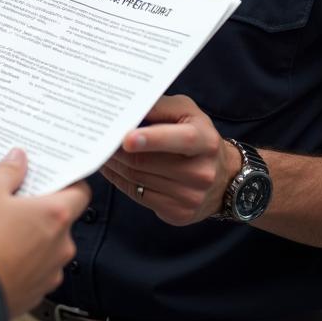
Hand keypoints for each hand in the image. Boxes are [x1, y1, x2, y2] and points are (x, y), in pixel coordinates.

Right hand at [0, 149, 90, 317]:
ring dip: (33, 238)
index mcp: (55, 215)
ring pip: (49, 247)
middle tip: (17, 201)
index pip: (81, 192)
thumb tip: (18, 159)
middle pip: (62, 220)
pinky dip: (24, 262)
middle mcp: (60, 245)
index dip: (68, 183)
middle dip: (42, 210)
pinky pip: (36, 270)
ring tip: (2, 230)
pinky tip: (0, 254)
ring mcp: (50, 272)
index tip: (53, 178)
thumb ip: (7, 173)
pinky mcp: (36, 292)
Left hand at [100, 94, 240, 225]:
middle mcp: (201, 172)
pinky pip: (138, 196)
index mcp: (205, 140)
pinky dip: (120, 180)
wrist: (224, 177)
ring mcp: (190, 196)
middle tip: (97, 138)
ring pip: (137, 179)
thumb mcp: (186, 112)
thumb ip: (159, 107)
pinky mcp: (178, 214)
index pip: (179, 140)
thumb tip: (127, 107)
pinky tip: (112, 168)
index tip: (126, 138)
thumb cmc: (197, 135)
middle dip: (117, 150)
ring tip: (101, 150)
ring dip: (114, 165)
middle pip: (146, 162)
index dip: (151, 139)